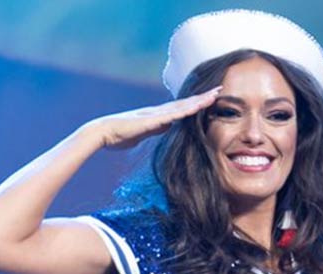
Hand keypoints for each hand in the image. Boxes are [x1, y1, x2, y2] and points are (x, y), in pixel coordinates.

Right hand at [85, 87, 220, 149]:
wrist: (103, 132)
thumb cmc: (120, 136)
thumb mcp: (144, 133)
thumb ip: (156, 129)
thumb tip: (168, 128)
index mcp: (158, 116)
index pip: (181, 108)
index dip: (196, 103)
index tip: (211, 99)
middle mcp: (159, 111)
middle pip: (185, 103)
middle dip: (203, 97)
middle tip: (219, 90)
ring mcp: (156, 114)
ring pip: (182, 105)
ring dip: (199, 100)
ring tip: (215, 94)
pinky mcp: (152, 120)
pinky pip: (173, 114)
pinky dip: (186, 110)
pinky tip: (197, 107)